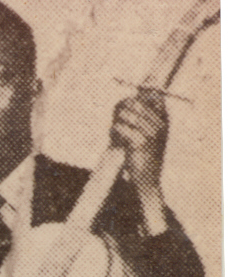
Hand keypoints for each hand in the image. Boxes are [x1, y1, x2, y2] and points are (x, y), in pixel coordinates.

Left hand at [111, 88, 168, 230]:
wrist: (148, 180)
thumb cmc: (145, 157)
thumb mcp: (149, 136)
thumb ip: (142, 118)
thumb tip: (128, 101)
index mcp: (164, 120)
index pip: (151, 96)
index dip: (136, 98)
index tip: (125, 106)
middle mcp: (160, 123)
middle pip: (137, 103)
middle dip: (123, 109)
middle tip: (115, 118)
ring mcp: (151, 132)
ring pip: (128, 114)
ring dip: (118, 120)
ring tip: (115, 128)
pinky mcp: (140, 142)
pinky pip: (122, 128)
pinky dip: (114, 130)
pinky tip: (113, 135)